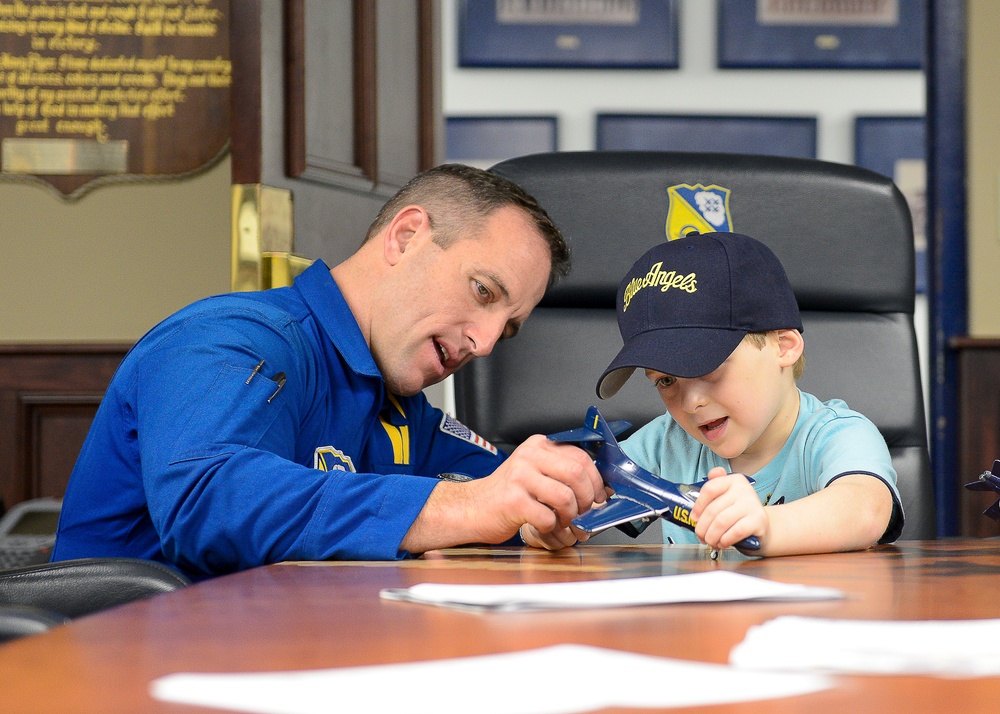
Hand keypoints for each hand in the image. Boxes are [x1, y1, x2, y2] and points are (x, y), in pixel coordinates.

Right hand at [472, 434, 604, 545]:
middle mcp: (529, 456)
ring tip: (565, 523)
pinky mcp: (512, 501)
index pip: (581, 456)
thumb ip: (563, 472)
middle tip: (585, 512)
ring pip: (565, 496)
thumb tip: (600, 486)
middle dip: (587, 498)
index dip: (596, 479)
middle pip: (577, 473)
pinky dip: (551, 528)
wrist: (473, 508)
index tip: (600, 495)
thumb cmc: (509, 493)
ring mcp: (519, 477)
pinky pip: (547, 517)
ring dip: (571, 516)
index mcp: (538, 445)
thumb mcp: (536, 471)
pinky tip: (545, 526)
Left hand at [690, 466, 767, 549]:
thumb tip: (692, 505)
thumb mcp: (725, 500)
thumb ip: (710, 497)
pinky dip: (725, 540)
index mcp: (732, 480)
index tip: (694, 518)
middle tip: (701, 536)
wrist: (762, 527)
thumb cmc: (738, 514)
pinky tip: (722, 543)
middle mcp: (743, 489)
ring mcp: (752, 504)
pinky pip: (736, 531)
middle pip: (713, 509)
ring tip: (710, 542)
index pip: (709, 488)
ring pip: (722, 521)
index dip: (698, 506)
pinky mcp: (758, 519)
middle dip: (703, 527)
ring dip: (712, 536)